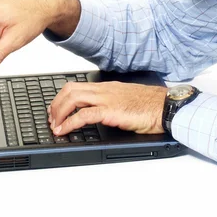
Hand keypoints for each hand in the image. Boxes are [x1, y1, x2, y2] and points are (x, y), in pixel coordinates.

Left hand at [48, 81, 166, 134]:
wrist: (165, 106)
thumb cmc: (151, 105)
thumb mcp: (127, 101)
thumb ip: (113, 104)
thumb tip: (102, 112)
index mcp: (108, 88)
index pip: (78, 86)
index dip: (63, 97)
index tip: (57, 109)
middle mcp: (105, 90)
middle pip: (71, 89)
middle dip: (56, 104)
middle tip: (51, 118)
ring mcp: (107, 99)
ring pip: (73, 98)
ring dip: (59, 112)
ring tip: (54, 125)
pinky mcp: (110, 111)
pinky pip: (83, 115)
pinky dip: (69, 123)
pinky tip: (63, 130)